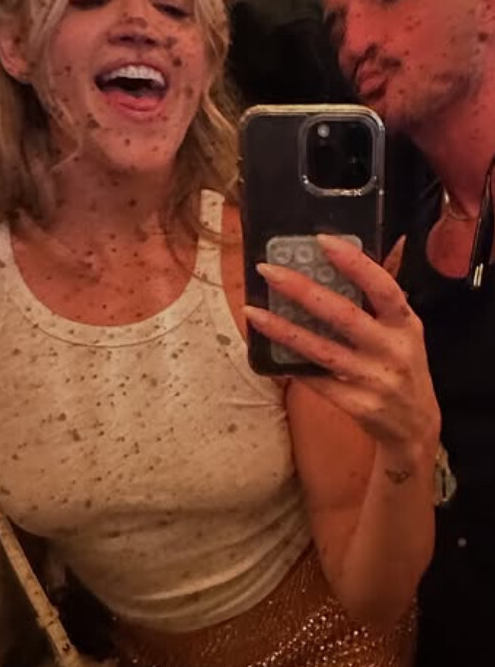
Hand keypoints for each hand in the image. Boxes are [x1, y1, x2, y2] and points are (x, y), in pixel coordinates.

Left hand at [244, 235, 439, 455]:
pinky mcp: (356, 404)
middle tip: (268, 271)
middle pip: (343, 315)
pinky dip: (290, 364)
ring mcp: (373, 380)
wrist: (414, 426)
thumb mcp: (404, 332)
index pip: (383, 287)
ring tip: (252, 311)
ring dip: (283, 330)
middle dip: (302, 290)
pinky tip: (267, 351)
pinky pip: (315, 380)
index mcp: (405, 324)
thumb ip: (382, 299)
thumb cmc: (404, 368)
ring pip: (320, 350)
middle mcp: (391, 350)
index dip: (355, 262)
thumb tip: (361, 255)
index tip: (322, 241)